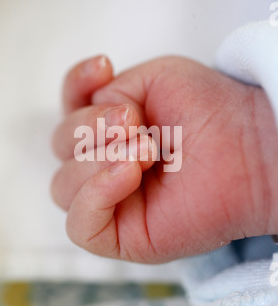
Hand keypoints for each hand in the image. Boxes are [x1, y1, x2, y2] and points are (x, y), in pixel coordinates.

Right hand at [51, 55, 277, 262]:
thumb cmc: (208, 109)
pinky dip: (95, 194)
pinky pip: (79, 226)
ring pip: (62, 186)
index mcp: (109, 131)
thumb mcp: (151, 79)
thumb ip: (104, 95)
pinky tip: (129, 174)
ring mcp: (111, 202)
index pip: (67, 113)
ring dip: (98, 159)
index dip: (75, 89)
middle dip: (90, 128)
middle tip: (136, 122)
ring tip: (147, 150)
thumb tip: (88, 132)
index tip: (104, 68)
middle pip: (61, 149)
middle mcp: (105, 165)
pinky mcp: (121, 236)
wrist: (245, 144)